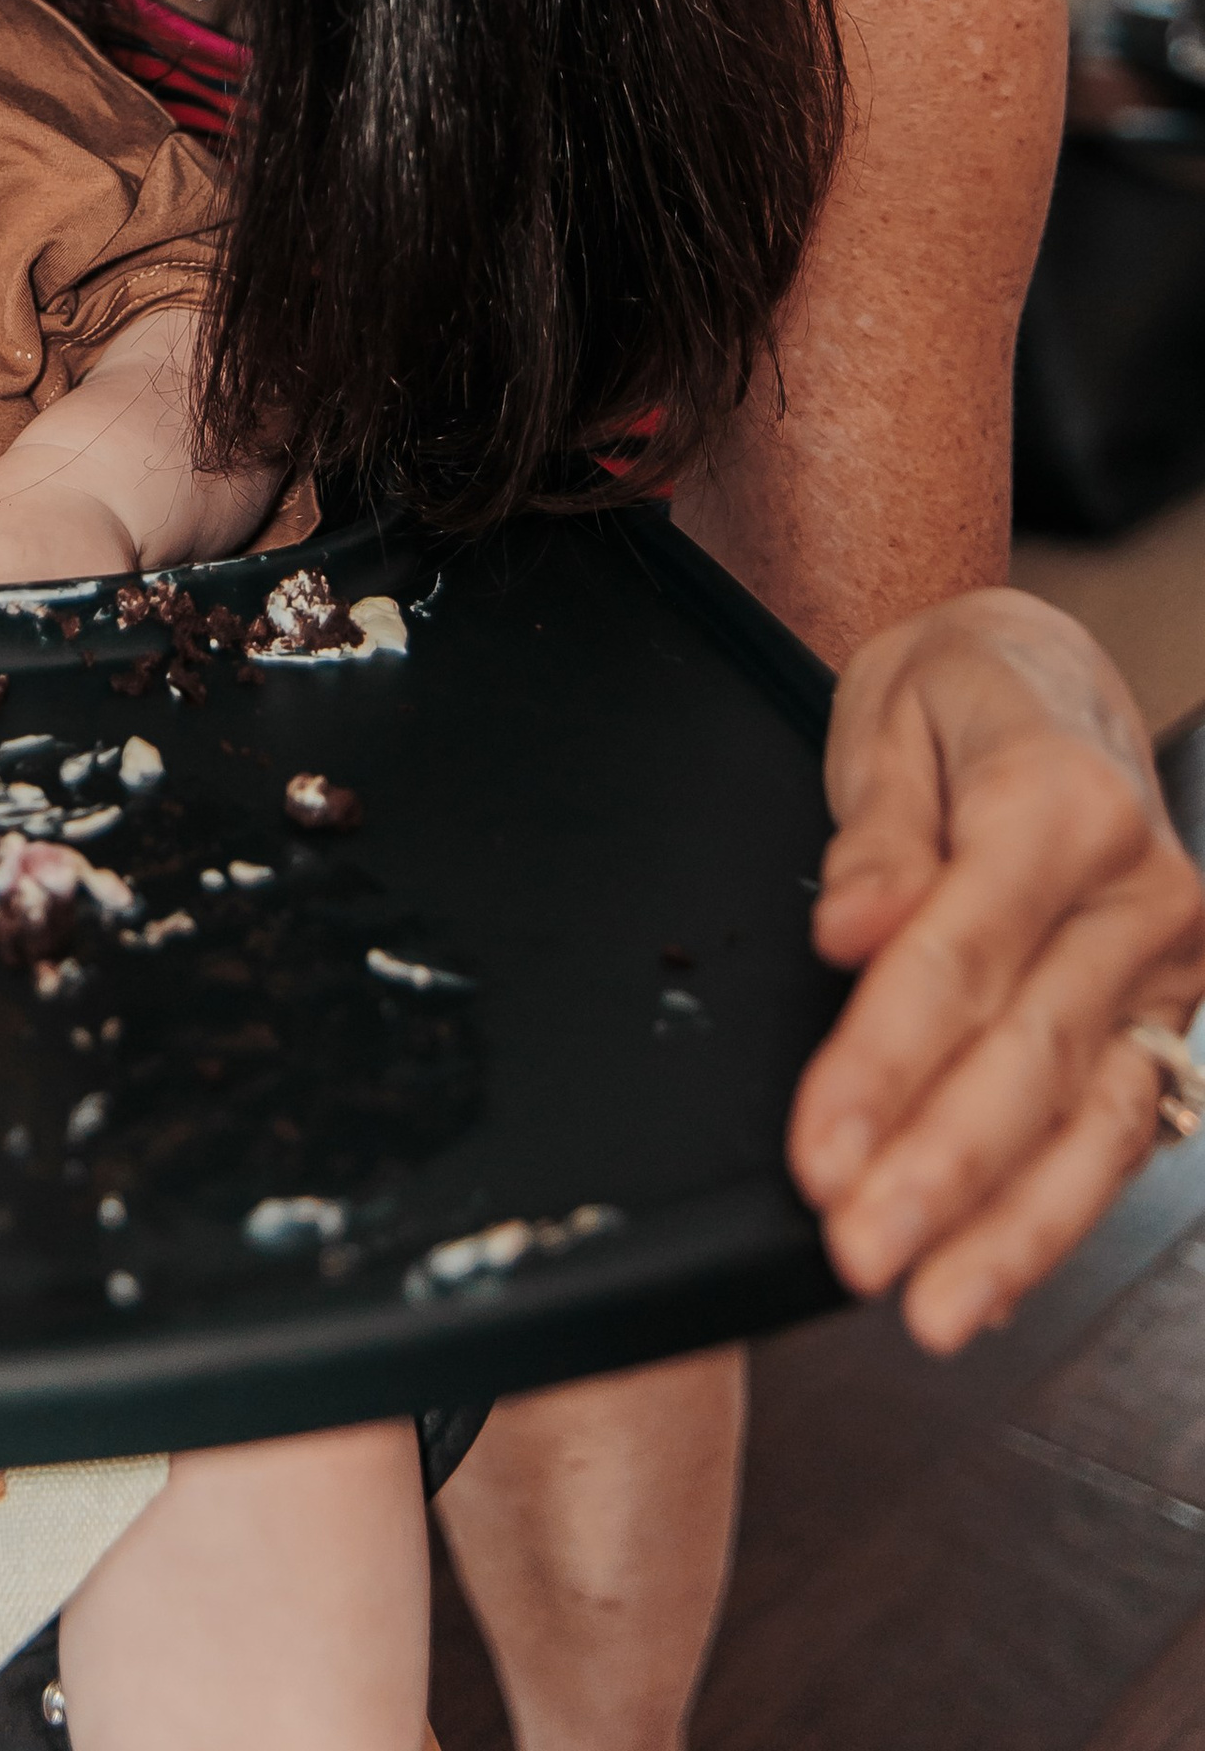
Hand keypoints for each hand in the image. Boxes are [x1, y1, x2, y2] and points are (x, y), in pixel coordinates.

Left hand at [789, 588, 1204, 1348]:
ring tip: (931, 1310)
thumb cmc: (957, 699)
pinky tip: (992, 1279)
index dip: (885, 1062)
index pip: (963, 955)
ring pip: (1093, 1116)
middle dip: (940, 1170)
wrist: (1049, 677)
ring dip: (1010, 1228)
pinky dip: (1055, 1214)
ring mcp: (1171, 965)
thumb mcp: (892, 720)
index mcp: (1065, 799)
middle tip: (860, 1252)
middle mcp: (1142, 892)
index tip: (818, 1148)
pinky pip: (1120, 1130)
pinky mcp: (1174, 1018)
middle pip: (1030, 1053)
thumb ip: (877, 837)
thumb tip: (851, 929)